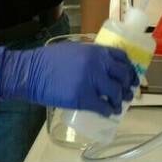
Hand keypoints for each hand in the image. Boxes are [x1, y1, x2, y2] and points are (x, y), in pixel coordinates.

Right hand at [0, 42, 137, 116]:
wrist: (32, 72)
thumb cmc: (49, 60)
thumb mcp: (73, 50)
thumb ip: (90, 55)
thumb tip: (104, 65)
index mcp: (94, 50)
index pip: (122, 58)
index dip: (129, 69)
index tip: (130, 76)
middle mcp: (96, 64)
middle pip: (123, 76)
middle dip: (127, 87)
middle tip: (125, 93)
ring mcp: (91, 81)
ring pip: (116, 93)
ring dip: (119, 101)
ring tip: (116, 105)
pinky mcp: (83, 97)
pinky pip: (103, 107)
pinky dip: (108, 111)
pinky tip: (107, 112)